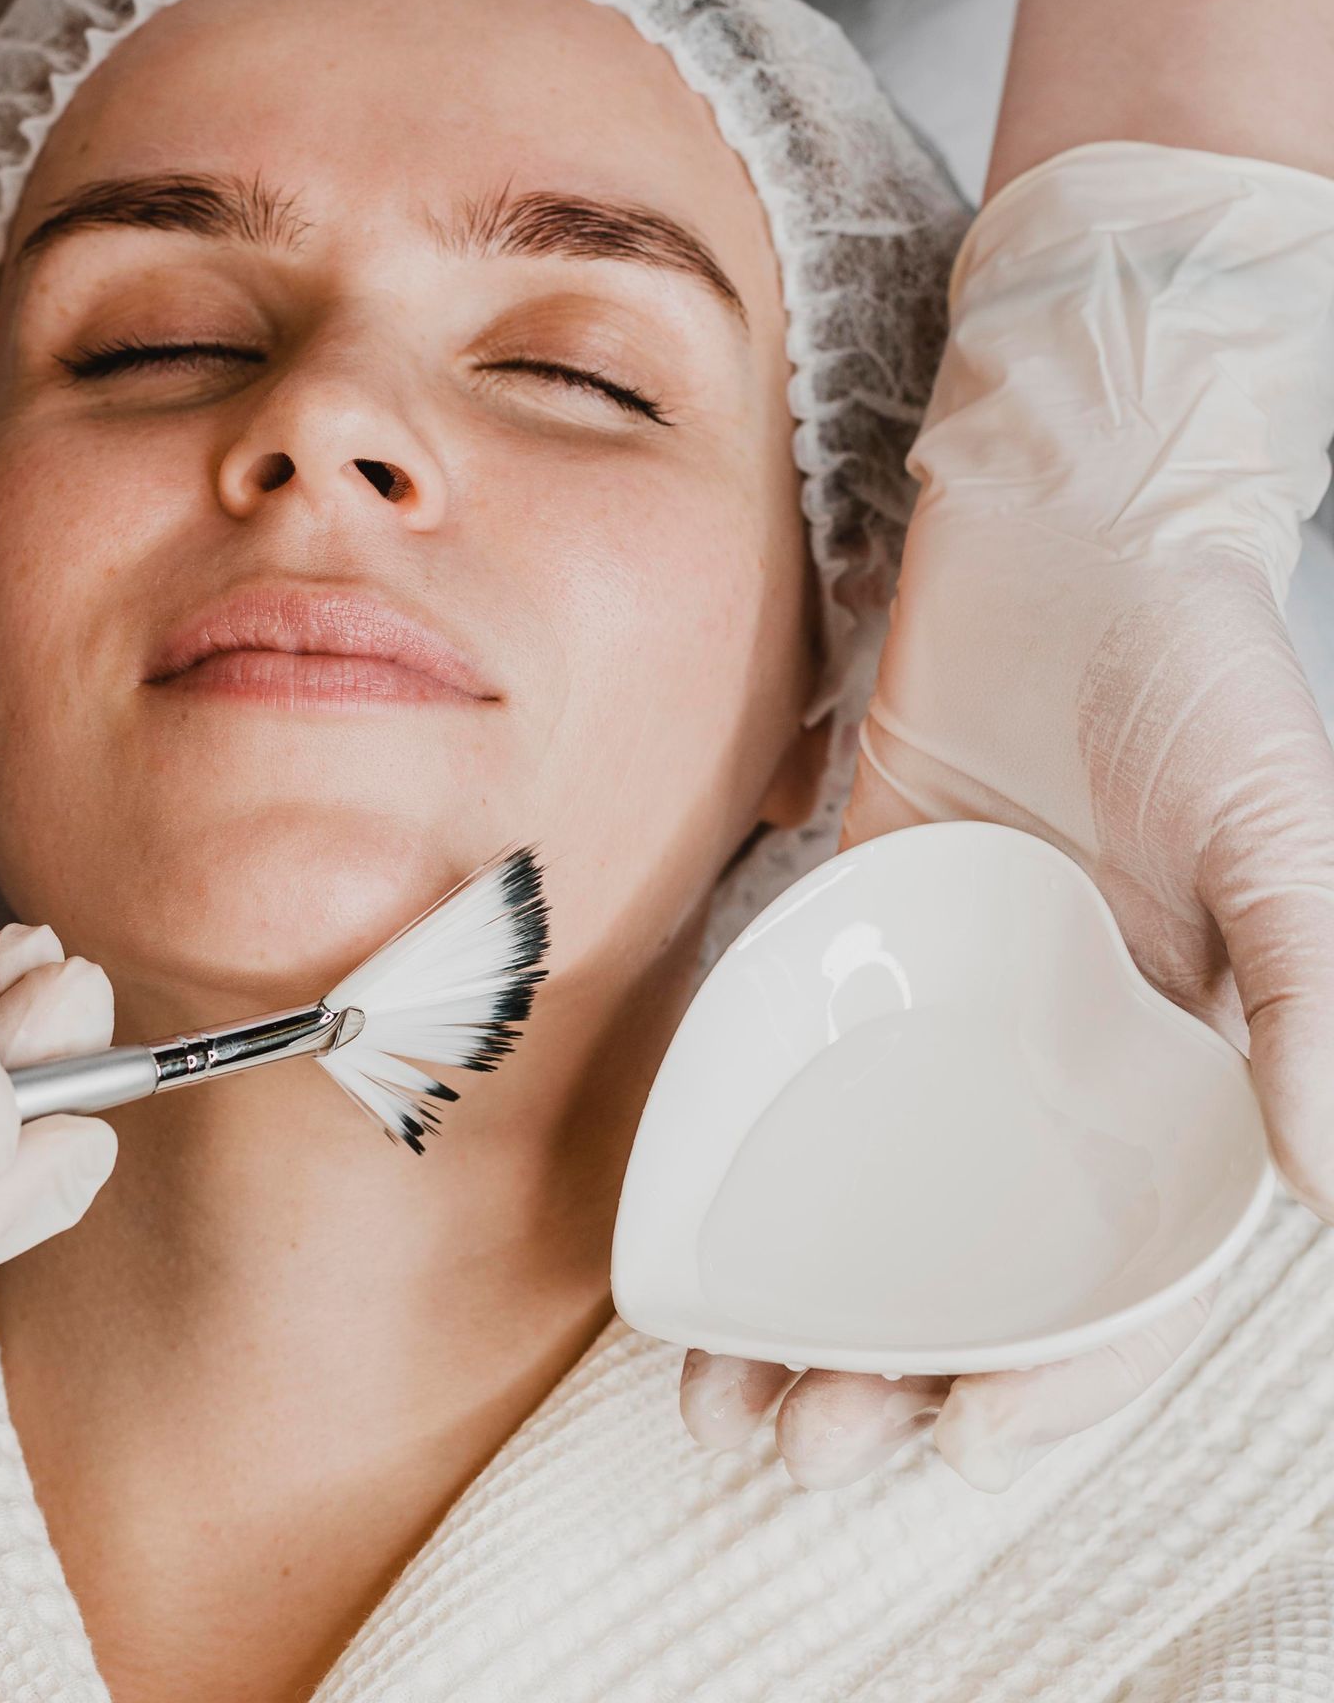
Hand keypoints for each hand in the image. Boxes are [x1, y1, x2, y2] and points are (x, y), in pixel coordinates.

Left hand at [681, 141, 1333, 1489]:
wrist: (1071, 514)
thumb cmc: (1203, 667)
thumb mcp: (1285, 829)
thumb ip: (1317, 992)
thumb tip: (1332, 1185)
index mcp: (1184, 1074)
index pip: (1120, 1277)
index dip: (1049, 1380)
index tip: (953, 1440)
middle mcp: (1061, 1061)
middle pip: (972, 1265)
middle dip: (894, 1375)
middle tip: (791, 1442)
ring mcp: (954, 999)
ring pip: (875, 1194)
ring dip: (808, 1304)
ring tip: (716, 1389)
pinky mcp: (859, 921)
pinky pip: (803, 1063)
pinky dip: (753, 1153)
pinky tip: (688, 1219)